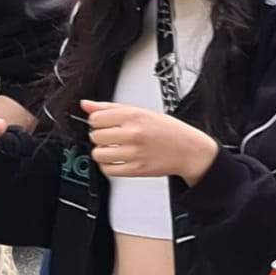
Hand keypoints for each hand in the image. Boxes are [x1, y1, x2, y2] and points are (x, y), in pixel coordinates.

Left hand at [83, 100, 218, 183]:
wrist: (189, 150)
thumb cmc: (168, 130)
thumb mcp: (142, 111)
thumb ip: (111, 107)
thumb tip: (86, 104)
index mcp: (135, 116)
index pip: (96, 118)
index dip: (98, 121)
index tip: (106, 123)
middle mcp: (134, 133)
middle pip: (95, 136)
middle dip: (101, 136)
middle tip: (114, 136)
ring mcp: (134, 152)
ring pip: (98, 154)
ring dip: (103, 152)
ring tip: (115, 149)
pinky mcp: (135, 169)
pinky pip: (107, 169)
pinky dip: (109, 166)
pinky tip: (119, 159)